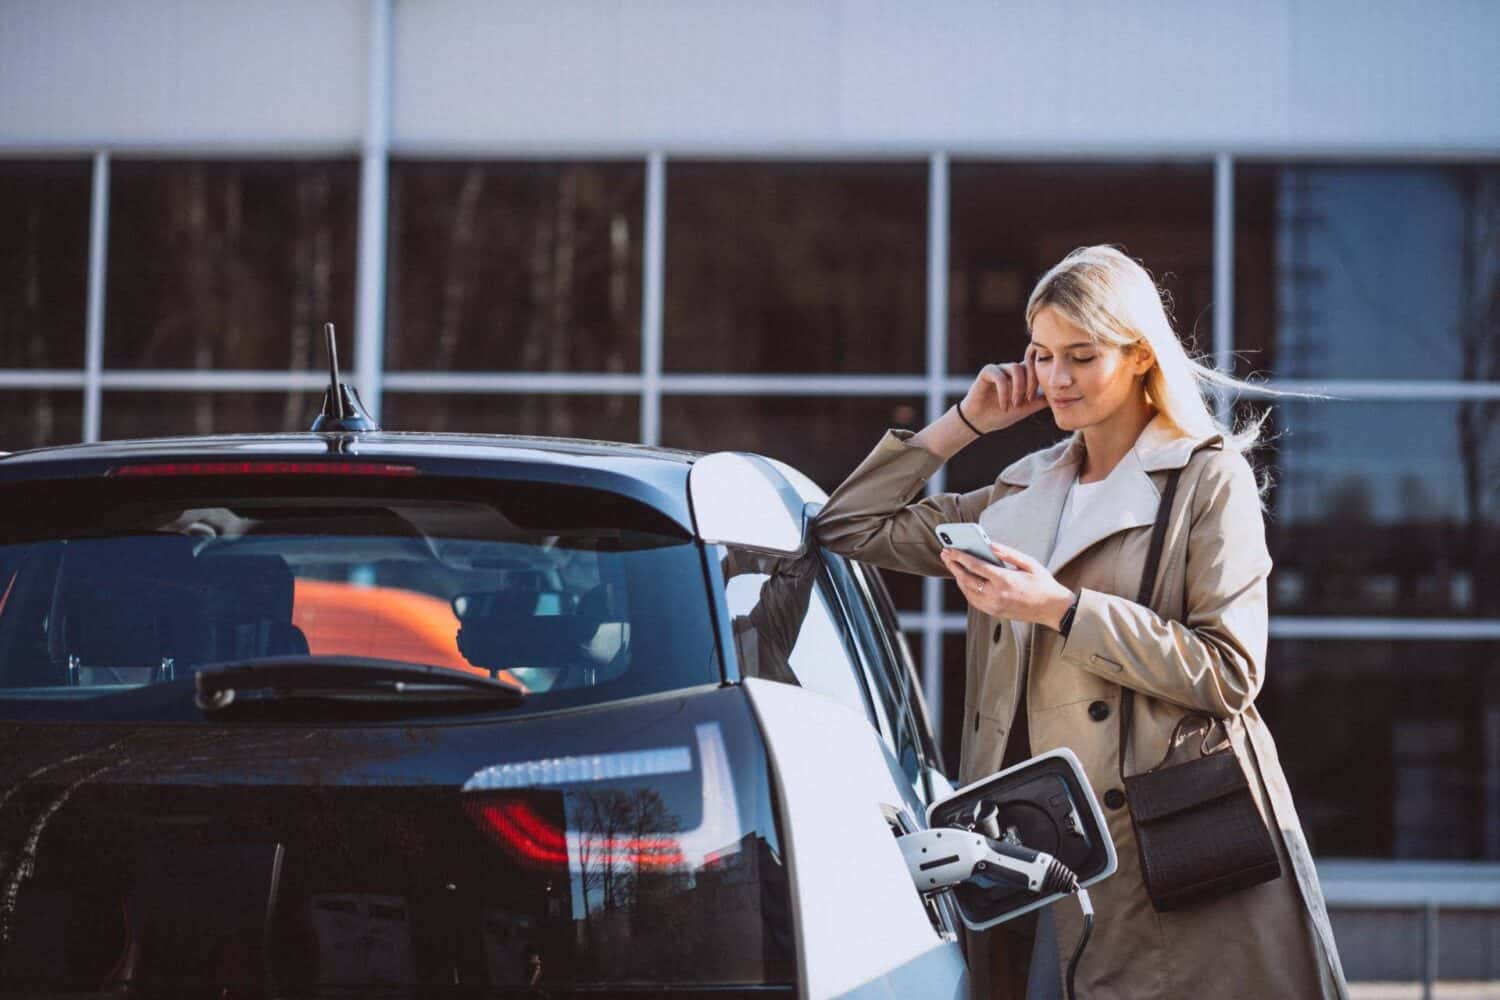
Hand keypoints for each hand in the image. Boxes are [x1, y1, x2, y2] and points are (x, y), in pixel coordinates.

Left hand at [940, 540, 1075, 629]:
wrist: (1052, 609)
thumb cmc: (1043, 583)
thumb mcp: (1029, 563)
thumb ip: (1007, 553)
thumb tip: (988, 544)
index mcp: (1005, 580)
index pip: (976, 566)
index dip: (960, 556)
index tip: (950, 548)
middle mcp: (997, 595)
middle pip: (967, 579)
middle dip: (954, 565)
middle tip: (945, 553)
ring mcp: (994, 606)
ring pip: (967, 591)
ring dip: (958, 577)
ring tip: (952, 564)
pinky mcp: (994, 612)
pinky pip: (973, 600)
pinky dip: (966, 588)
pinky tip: (964, 578)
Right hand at [959, 346, 1047, 432]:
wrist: (980, 421)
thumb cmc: (1002, 414)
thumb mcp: (1026, 408)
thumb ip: (1040, 401)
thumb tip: (1060, 398)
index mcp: (1023, 375)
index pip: (1036, 365)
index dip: (1041, 374)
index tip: (1039, 396)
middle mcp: (1011, 369)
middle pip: (1029, 365)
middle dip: (1033, 383)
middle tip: (1029, 400)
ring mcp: (1000, 369)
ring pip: (1016, 369)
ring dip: (1019, 388)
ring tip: (1016, 404)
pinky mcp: (987, 371)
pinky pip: (1000, 377)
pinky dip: (1004, 393)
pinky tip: (1004, 406)